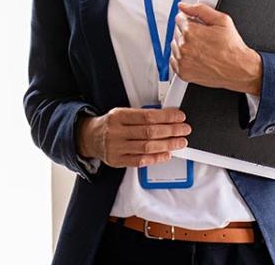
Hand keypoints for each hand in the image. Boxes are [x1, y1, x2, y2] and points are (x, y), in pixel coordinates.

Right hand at [75, 107, 190, 167]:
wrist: (90, 138)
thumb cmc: (111, 124)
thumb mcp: (121, 113)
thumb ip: (141, 116)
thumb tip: (167, 118)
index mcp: (118, 116)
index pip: (147, 116)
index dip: (166, 117)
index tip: (180, 117)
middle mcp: (116, 132)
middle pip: (149, 132)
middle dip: (171, 131)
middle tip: (185, 129)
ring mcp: (116, 148)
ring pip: (147, 147)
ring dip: (168, 145)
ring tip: (180, 142)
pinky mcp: (118, 161)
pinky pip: (141, 161)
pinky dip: (156, 158)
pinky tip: (167, 154)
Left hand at [170, 2, 262, 94]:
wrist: (238, 69)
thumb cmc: (232, 47)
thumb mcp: (222, 20)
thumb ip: (200, 9)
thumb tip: (184, 6)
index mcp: (191, 32)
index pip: (179, 18)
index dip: (191, 20)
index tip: (199, 26)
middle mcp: (184, 47)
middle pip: (176, 31)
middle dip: (188, 32)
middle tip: (203, 38)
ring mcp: (182, 61)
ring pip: (174, 45)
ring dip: (184, 45)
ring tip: (200, 48)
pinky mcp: (182, 72)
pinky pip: (174, 60)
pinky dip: (182, 58)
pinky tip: (195, 57)